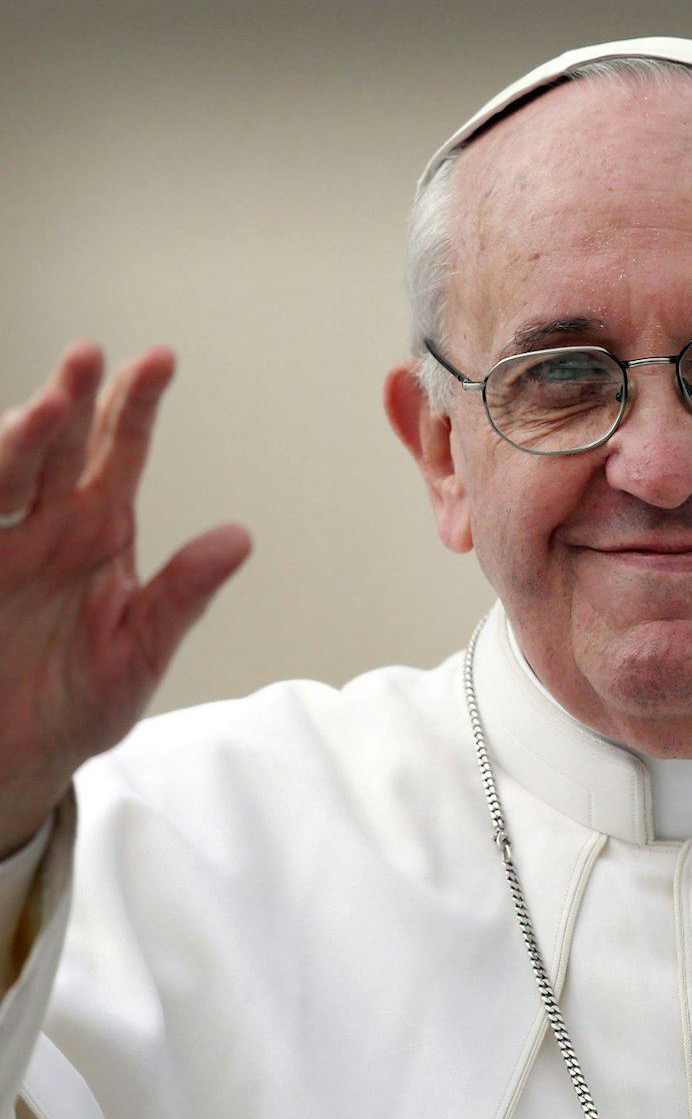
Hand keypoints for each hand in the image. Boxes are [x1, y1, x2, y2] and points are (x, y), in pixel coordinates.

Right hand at [0, 342, 251, 857]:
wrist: (14, 761)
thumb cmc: (79, 703)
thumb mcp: (140, 650)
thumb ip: (183, 593)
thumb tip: (240, 536)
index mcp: (98, 531)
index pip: (118, 451)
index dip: (135, 405)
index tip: (158, 360)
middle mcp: (45, 526)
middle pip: (56, 446)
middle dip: (71, 400)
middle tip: (88, 357)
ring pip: (3, 475)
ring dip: (20, 437)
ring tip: (46, 407)